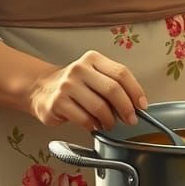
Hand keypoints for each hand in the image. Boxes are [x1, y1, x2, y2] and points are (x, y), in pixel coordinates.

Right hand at [29, 50, 147, 130]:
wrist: (42, 89)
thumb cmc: (76, 85)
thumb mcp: (94, 76)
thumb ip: (113, 84)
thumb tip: (136, 105)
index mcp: (93, 59)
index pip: (121, 73)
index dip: (135, 91)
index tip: (142, 106)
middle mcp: (80, 69)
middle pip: (112, 89)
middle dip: (126, 108)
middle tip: (131, 120)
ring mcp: (67, 85)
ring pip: (99, 106)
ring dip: (110, 120)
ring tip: (110, 124)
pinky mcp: (57, 103)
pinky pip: (84, 119)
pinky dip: (94, 126)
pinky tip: (95, 126)